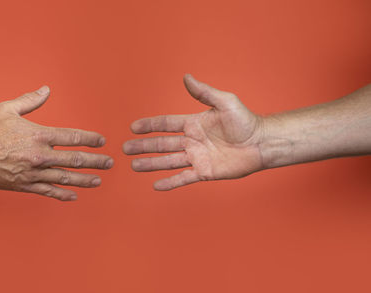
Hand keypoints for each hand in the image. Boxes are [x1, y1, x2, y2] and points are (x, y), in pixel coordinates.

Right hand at [0, 86, 112, 200]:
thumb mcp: (8, 109)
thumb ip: (30, 100)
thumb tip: (47, 89)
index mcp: (38, 135)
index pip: (73, 137)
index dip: (91, 139)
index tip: (102, 141)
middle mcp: (40, 156)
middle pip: (75, 160)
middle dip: (96, 162)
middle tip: (110, 163)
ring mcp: (33, 173)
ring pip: (65, 178)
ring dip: (85, 180)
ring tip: (99, 180)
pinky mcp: (25, 185)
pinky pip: (48, 191)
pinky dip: (62, 194)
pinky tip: (74, 195)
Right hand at [123, 74, 264, 190]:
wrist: (261, 143)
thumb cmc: (245, 121)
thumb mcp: (224, 102)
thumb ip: (203, 92)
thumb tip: (186, 77)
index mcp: (193, 123)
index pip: (165, 124)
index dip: (149, 125)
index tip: (133, 127)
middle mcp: (191, 141)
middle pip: (161, 144)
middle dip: (143, 146)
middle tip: (125, 149)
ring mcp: (196, 157)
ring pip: (168, 161)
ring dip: (151, 164)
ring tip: (134, 166)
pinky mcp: (204, 172)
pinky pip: (183, 177)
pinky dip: (170, 182)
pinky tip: (156, 185)